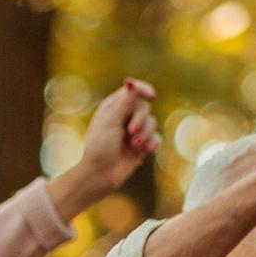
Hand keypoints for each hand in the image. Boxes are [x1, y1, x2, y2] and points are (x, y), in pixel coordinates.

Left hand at [48, 78, 160, 212]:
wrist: (100, 174)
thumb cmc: (100, 147)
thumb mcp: (111, 122)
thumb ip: (125, 102)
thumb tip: (131, 82)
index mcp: (114, 106)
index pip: (134, 91)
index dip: (144, 90)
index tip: (152, 96)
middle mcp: (125, 115)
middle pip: (145, 107)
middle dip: (141, 119)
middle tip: (131, 132)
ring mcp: (135, 130)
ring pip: (152, 122)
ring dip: (145, 134)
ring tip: (134, 146)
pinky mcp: (142, 144)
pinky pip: (156, 138)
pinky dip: (152, 143)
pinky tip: (147, 151)